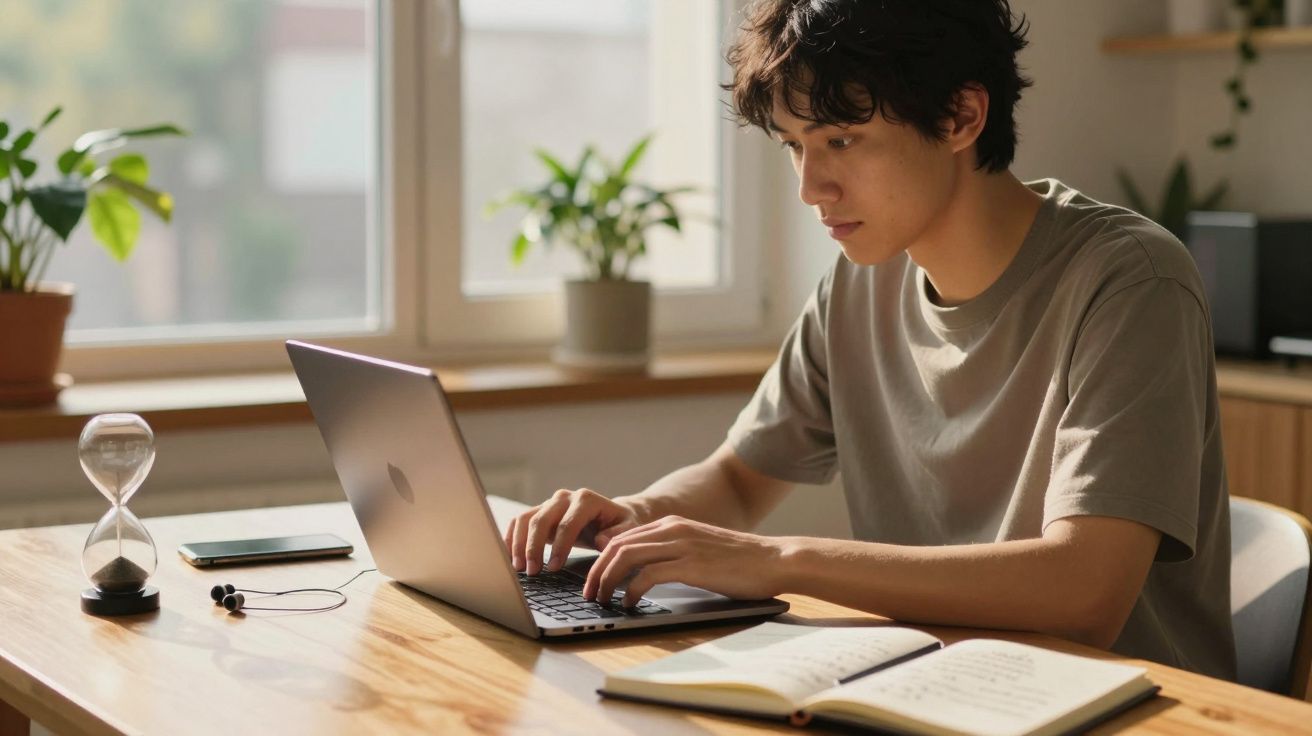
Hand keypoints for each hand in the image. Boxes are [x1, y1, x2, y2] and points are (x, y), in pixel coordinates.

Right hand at [504, 488, 643, 574]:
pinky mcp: (541, 513)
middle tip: (531, 572)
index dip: (558, 546)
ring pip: (525, 519)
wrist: (615, 515)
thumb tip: (601, 541)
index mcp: (586, 500)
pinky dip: (511, 538)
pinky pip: (519, 522)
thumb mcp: (629, 529)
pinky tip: (508, 556)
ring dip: (518, 544)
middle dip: (533, 547)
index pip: (567, 523)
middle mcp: (565, 498)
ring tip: (518, 568)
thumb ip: (617, 535)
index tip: (553, 568)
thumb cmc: (622, 524)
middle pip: (541, 519)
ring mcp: (550, 504)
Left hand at [583, 515, 787, 607]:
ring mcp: (681, 545)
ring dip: (607, 580)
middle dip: (596, 571)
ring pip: (625, 557)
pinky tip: (630, 603)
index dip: (601, 560)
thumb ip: (674, 553)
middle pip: (616, 545)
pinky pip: (647, 575)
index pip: (622, 537)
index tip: (593, 580)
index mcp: (673, 524)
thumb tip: (646, 573)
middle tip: (588, 593)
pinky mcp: (691, 565)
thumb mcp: (700, 549)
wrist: (775, 559)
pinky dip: (631, 590)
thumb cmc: (741, 561)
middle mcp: (673, 529)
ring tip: (602, 600)